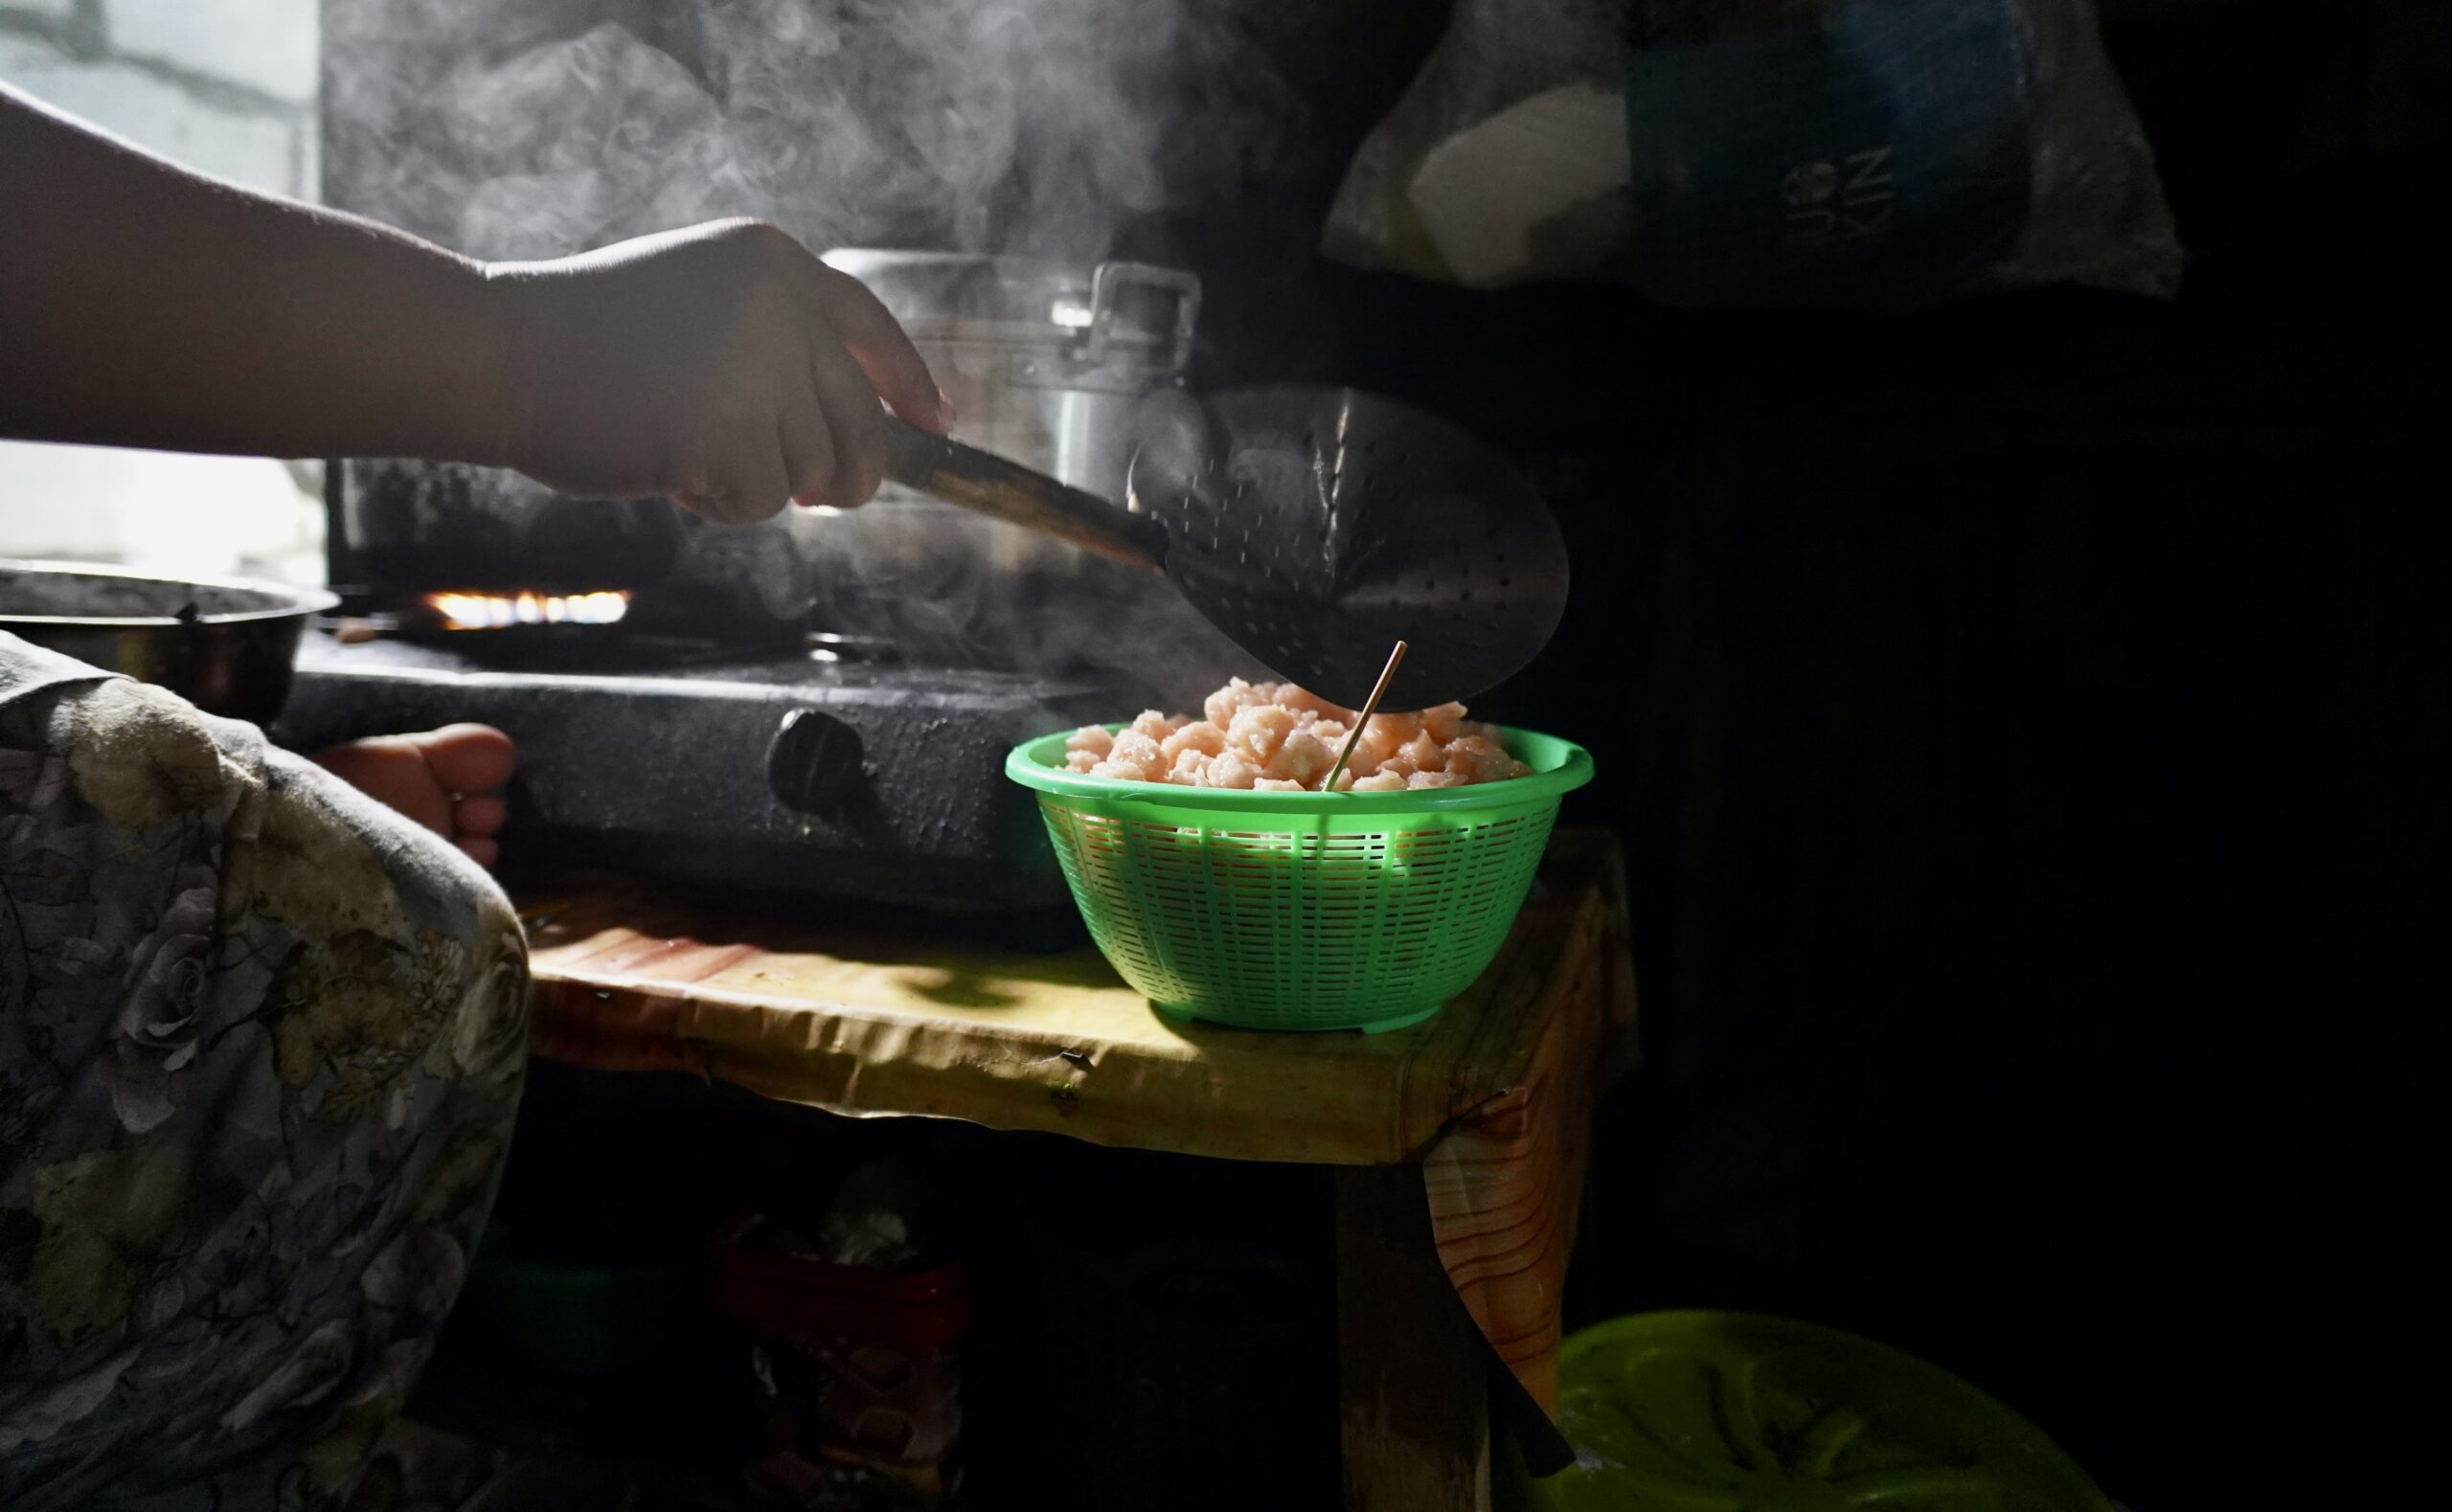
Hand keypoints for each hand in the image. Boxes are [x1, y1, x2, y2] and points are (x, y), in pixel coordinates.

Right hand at [482, 219, 946, 523]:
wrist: (501, 352)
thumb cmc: (587, 340)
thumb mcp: (699, 306)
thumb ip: (776, 348)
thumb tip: (861, 441)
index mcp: (774, 264)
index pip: (870, 326)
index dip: (908, 382)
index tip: (937, 422)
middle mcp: (780, 307)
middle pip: (859, 423)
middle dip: (845, 473)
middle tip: (818, 493)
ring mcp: (757, 369)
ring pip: (811, 469)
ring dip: (757, 482)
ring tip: (685, 447)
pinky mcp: (727, 432)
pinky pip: (762, 501)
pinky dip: (720, 504)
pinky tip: (667, 469)